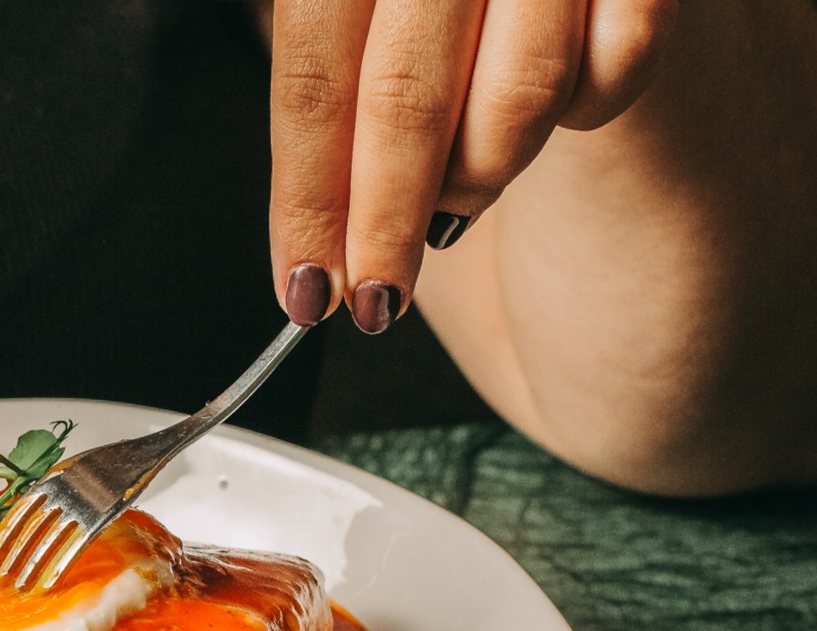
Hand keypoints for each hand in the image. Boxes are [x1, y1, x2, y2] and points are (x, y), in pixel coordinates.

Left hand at [269, 0, 677, 333]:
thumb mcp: (380, 17)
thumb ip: (340, 92)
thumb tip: (305, 247)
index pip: (314, 77)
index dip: (307, 197)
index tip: (303, 292)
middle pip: (403, 97)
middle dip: (383, 224)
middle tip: (373, 304)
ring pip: (518, 91)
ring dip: (482, 172)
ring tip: (458, 202)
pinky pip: (625, 56)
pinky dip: (590, 103)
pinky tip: (562, 109)